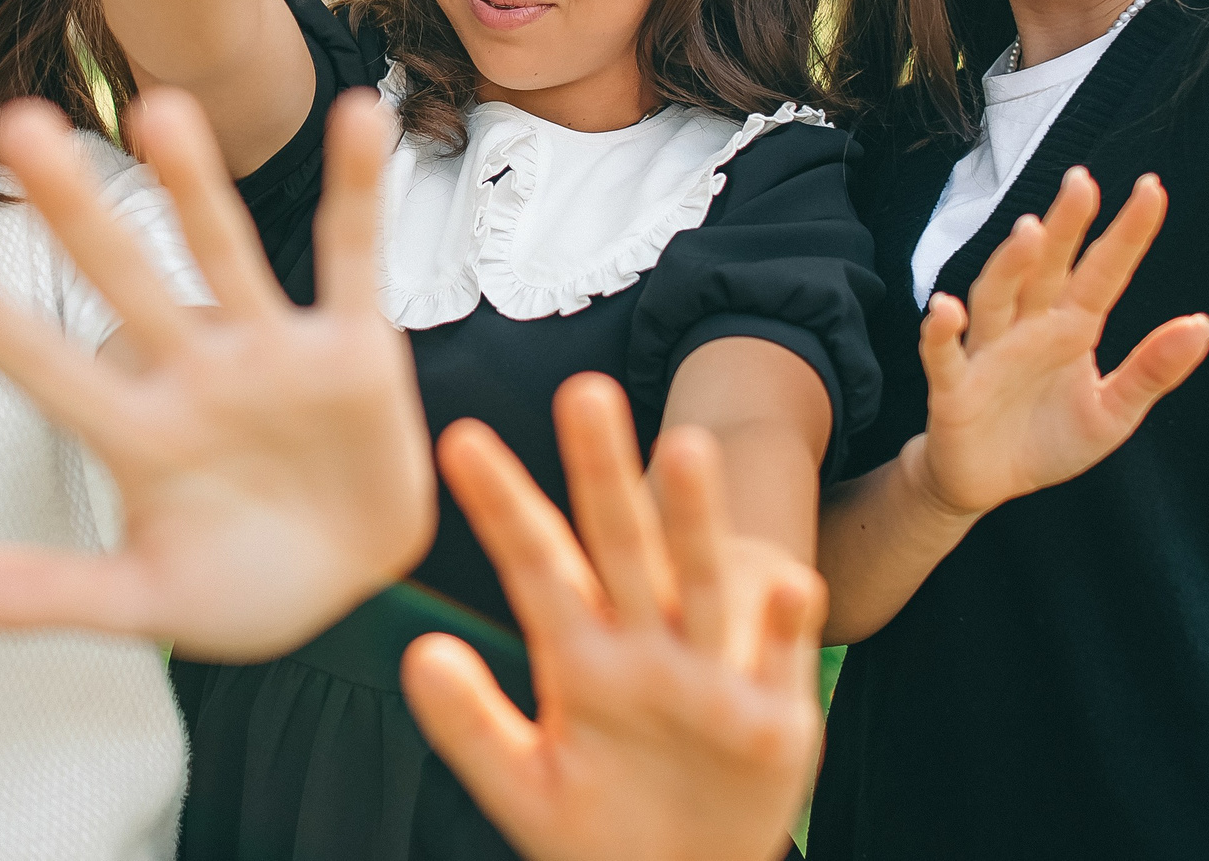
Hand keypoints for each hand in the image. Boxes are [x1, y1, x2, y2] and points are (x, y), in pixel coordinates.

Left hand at [0, 88, 432, 662]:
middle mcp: (193, 372)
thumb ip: (35, 592)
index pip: (45, 367)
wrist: (353, 586)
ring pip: (223, 253)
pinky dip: (358, 190)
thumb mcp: (140, 599)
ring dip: (194, 186)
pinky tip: (358, 119)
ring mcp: (270, 351)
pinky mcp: (352, 348)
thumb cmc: (239, 585)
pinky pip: (352, 257)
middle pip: (124, 279)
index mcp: (135, 432)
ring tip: (159, 110)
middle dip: (77, 211)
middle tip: (18, 128)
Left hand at [401, 375, 823, 860]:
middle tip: (584, 390)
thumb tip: (420, 655)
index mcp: (580, 656)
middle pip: (622, 545)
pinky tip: (788, 584)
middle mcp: (646, 648)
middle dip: (603, 471)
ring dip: (696, 521)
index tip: (460, 441)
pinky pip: (783, 661)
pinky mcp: (774, 722)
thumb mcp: (523, 785)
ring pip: (701, 583)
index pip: (536, 562)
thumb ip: (470, 725)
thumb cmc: (599, 831)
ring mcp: (711, 678)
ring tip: (686, 449)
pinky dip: (787, 625)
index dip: (501, 502)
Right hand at [905, 168, 1208, 518]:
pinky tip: (946, 308)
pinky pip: (944, 354)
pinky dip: (941, 331)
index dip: (1126, 233)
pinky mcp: (953, 387)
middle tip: (1082, 182)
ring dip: (1010, 265)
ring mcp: (989, 351)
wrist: (986, 482)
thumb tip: (1204, 324)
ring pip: (996, 296)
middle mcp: (1028, 327)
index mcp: (1071, 327)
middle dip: (1063, 225)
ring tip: (1029, 232)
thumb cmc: (1047, 438)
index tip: (1151, 189)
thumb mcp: (1113, 413)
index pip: (1103, 271)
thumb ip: (1152, 370)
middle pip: (1046, 267)